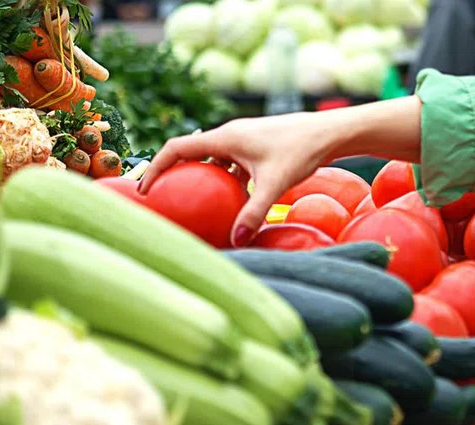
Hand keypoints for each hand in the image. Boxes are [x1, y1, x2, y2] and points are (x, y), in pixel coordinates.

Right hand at [139, 113, 336, 246]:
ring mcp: (243, 141)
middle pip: (191, 154)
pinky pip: (232, 165)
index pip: (177, 149)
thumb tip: (237, 240)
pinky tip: (232, 204)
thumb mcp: (275, 184)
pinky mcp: (257, 147)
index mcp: (224, 137)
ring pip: (213, 160)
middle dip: (174, 175)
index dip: (156, 167)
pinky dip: (225, 181)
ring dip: (201, 179)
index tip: (145, 190)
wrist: (329, 133)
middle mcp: (230, 135)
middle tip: (162, 200)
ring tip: (192, 204)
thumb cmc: (302, 152)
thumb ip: (254, 212)